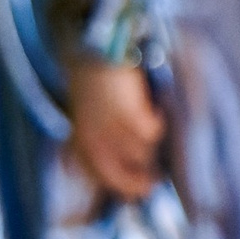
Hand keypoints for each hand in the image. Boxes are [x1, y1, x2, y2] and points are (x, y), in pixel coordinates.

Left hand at [67, 59, 164, 201]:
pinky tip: (156, 111)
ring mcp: (111, 128)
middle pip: (121, 176)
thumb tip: (117, 168)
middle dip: (142, 182)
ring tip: (153, 129)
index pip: (102, 177)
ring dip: (151, 145)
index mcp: (81, 138)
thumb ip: (98, 139)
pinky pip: (151, 134)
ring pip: (141, 154)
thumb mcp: (88, 113)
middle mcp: (93, 138)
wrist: (97, 49)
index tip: (143, 190)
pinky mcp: (129, 115)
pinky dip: (157, 124)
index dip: (124, 187)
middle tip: (158, 178)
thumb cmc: (95, 80)